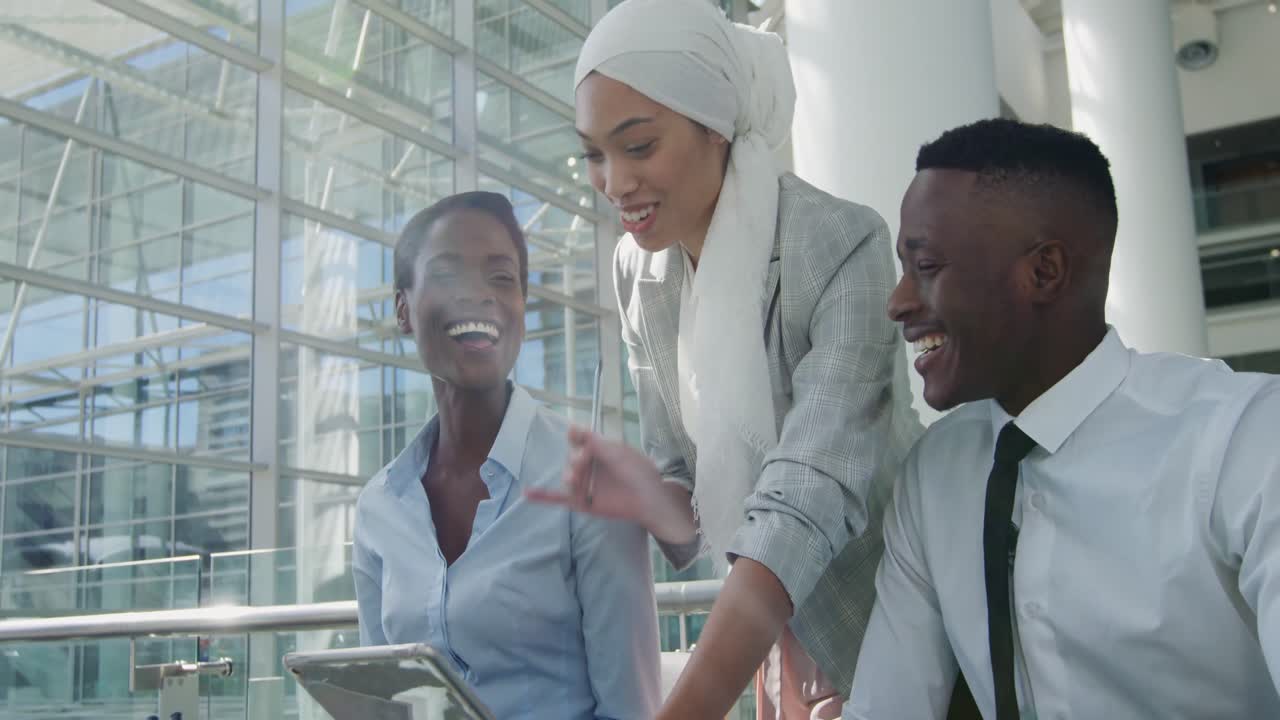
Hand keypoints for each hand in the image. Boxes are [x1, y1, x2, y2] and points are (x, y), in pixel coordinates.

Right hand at [524, 426, 694, 543]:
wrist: (651, 500)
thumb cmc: (640, 472)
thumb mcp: (621, 454)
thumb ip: (599, 444)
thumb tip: (576, 427)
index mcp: (597, 450)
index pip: (579, 439)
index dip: (576, 436)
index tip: (576, 435)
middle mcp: (588, 466)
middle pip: (573, 458)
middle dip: (576, 460)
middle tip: (584, 461)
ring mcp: (584, 485)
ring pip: (568, 478)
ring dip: (570, 477)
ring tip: (574, 478)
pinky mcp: (582, 502)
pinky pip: (559, 499)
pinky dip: (542, 497)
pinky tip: (526, 494)